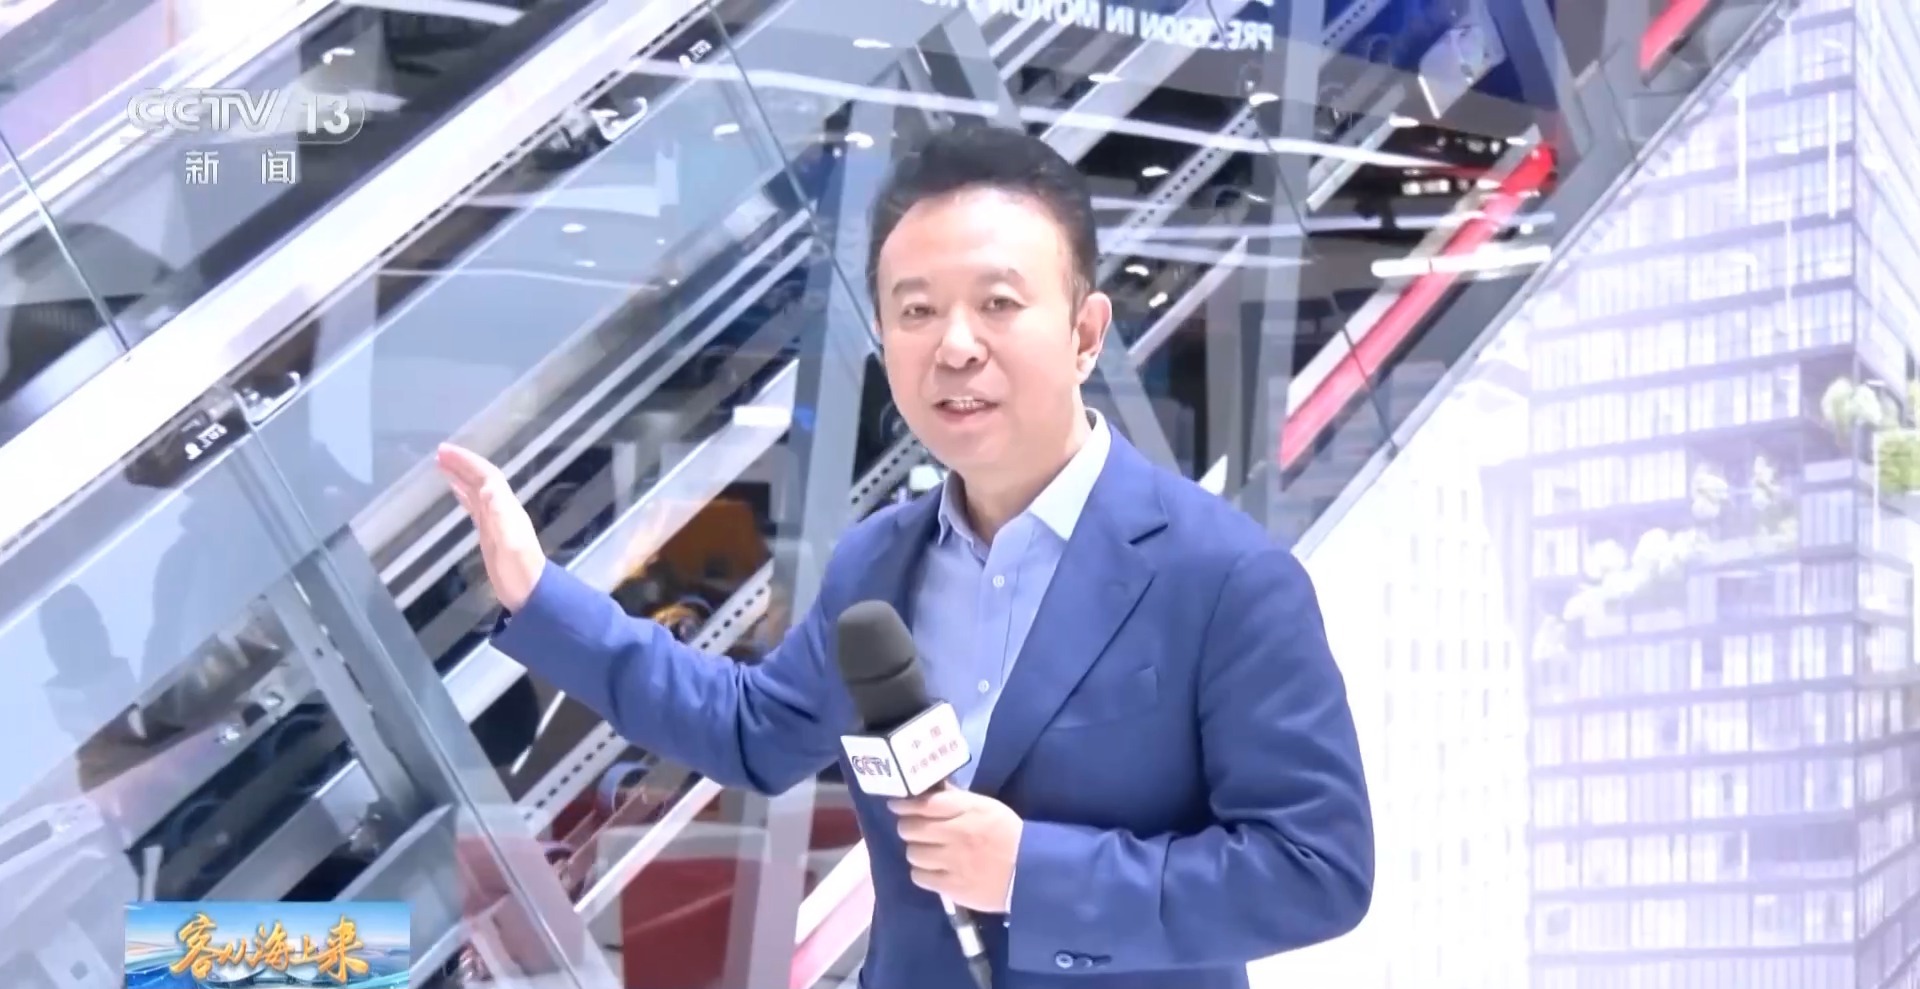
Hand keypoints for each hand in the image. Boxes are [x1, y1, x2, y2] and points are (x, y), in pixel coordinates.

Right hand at [435, 443, 545, 612]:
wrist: (530, 592)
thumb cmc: (519, 569)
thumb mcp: (510, 540)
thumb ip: (500, 513)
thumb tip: (487, 485)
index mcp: (506, 507)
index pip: (487, 475)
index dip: (467, 461)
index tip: (445, 451)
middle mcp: (502, 509)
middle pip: (481, 479)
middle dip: (462, 464)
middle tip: (438, 454)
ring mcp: (496, 522)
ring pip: (476, 491)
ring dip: (460, 476)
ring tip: (442, 465)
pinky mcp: (489, 534)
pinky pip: (474, 507)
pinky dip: (463, 495)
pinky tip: (455, 492)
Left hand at [891, 788, 1022, 912]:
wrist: (1031, 874)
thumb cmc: (1009, 836)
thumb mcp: (988, 808)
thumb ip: (958, 800)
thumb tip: (932, 791)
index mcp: (968, 810)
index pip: (925, 804)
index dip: (905, 804)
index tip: (897, 805)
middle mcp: (957, 834)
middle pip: (911, 829)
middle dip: (908, 827)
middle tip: (913, 830)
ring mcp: (953, 862)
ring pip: (913, 853)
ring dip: (917, 850)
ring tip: (927, 851)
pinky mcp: (952, 887)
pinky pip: (920, 877)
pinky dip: (923, 872)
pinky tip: (933, 870)